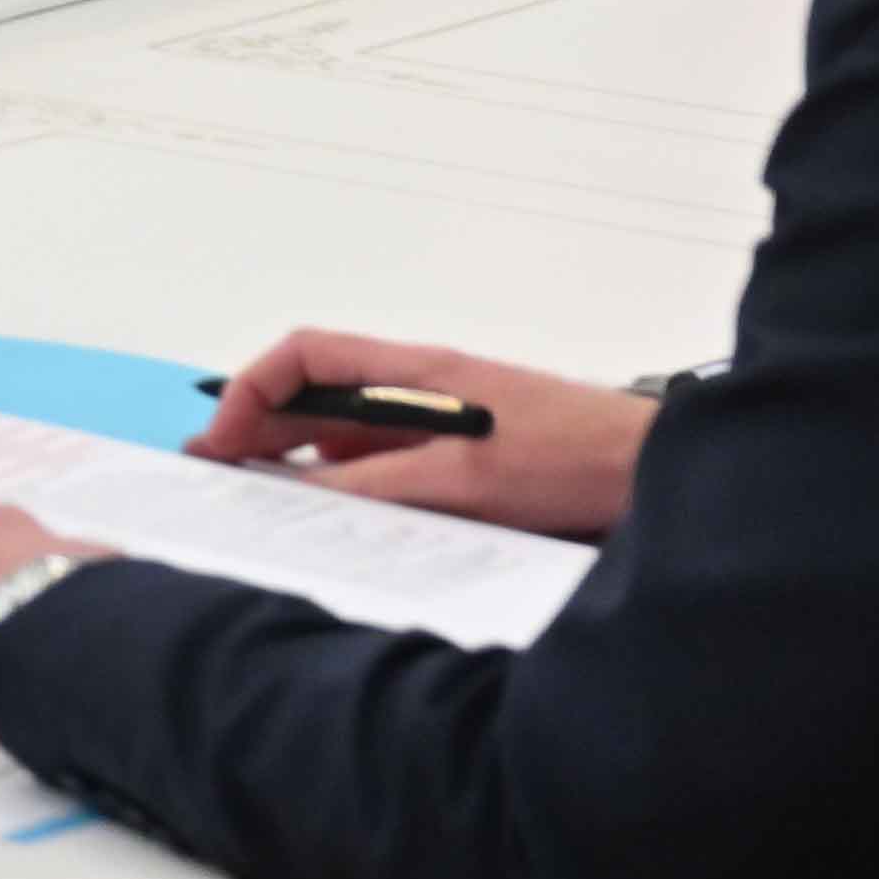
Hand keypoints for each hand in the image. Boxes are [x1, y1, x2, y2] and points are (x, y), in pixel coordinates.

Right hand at [190, 326, 654, 539]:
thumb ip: (376, 488)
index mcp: (414, 371)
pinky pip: (386, 468)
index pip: (304, 357)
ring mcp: (442, 424)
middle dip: (261, 432)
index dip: (253, 392)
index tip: (227, 443)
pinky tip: (342, 521)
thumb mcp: (460, 480)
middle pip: (317, 396)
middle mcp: (420, 389)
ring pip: (348, 435)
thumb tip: (299, 498)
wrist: (658, 475)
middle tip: (220, 480)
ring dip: (302, 464)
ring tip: (266, 506)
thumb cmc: (568, 459)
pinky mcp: (465, 460)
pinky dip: (349, 489)